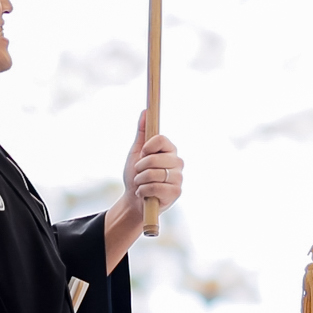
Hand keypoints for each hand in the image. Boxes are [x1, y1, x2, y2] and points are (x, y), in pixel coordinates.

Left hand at [106, 119, 185, 267]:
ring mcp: (178, 178)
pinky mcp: (176, 193)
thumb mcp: (136, 152)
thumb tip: (145, 111)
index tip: (142, 153)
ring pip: (153, 174)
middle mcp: (177, 162)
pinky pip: (155, 187)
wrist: (134, 200)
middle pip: (155, 158)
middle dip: (140, 167)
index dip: (148, 147)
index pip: (161, 139)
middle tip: (139, 173)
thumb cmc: (135, 175)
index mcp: (169, 150)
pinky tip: (145, 194)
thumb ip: (142, 132)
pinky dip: (144, 191)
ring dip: (140, 180)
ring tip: (141, 184)